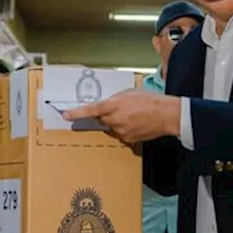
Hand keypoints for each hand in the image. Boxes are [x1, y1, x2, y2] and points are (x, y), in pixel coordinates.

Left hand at [63, 89, 181, 143]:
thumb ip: (114, 99)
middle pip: (101, 119)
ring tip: (134, 115)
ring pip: (111, 127)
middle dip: (106, 114)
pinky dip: (125, 128)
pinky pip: (121, 134)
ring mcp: (120, 131)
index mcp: (113, 106)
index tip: (66, 115)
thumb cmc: (151, 101)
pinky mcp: (127, 139)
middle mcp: (114, 120)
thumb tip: (107, 105)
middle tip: (121, 109)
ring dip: (117, 121)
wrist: (166, 115)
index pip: (90, 110)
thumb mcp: (129, 93)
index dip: (76, 113)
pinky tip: (137, 123)